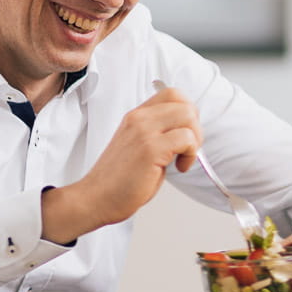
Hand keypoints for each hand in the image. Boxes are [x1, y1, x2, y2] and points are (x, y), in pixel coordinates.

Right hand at [43, 87, 201, 242]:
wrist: (96, 197)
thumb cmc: (117, 180)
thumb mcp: (137, 145)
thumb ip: (158, 133)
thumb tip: (186, 132)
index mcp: (135, 116)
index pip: (171, 94)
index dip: (186, 112)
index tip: (184, 133)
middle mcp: (139, 119)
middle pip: (184, 103)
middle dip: (195, 126)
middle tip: (187, 148)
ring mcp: (144, 131)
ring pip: (188, 115)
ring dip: (195, 139)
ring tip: (182, 158)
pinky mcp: (151, 148)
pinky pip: (186, 138)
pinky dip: (190, 154)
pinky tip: (179, 167)